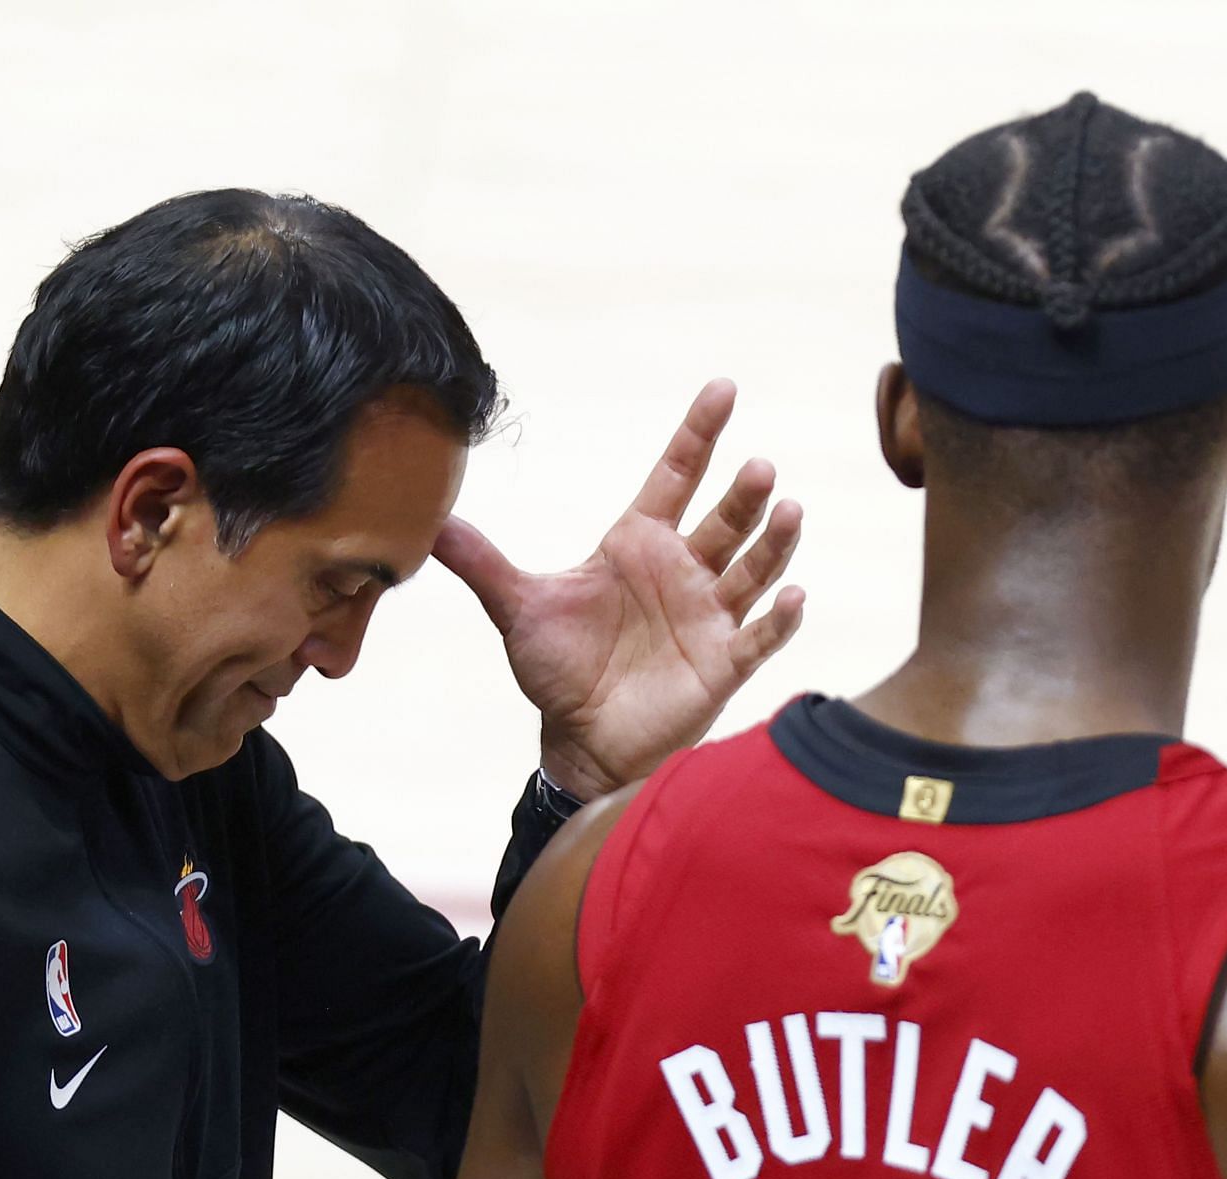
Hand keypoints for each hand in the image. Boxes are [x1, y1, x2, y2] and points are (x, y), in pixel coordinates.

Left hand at [435, 379, 804, 800]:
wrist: (579, 740)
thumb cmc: (557, 670)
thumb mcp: (518, 608)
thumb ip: (483, 562)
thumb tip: (431, 521)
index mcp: (639, 544)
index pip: (676, 474)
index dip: (699, 432)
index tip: (723, 389)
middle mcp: (683, 570)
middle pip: (723, 518)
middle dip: (742, 494)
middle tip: (757, 467)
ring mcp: (709, 615)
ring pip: (752, 567)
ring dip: (773, 541)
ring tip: (787, 509)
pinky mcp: (723, 662)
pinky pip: (760, 635)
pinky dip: (780, 618)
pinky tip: (795, 595)